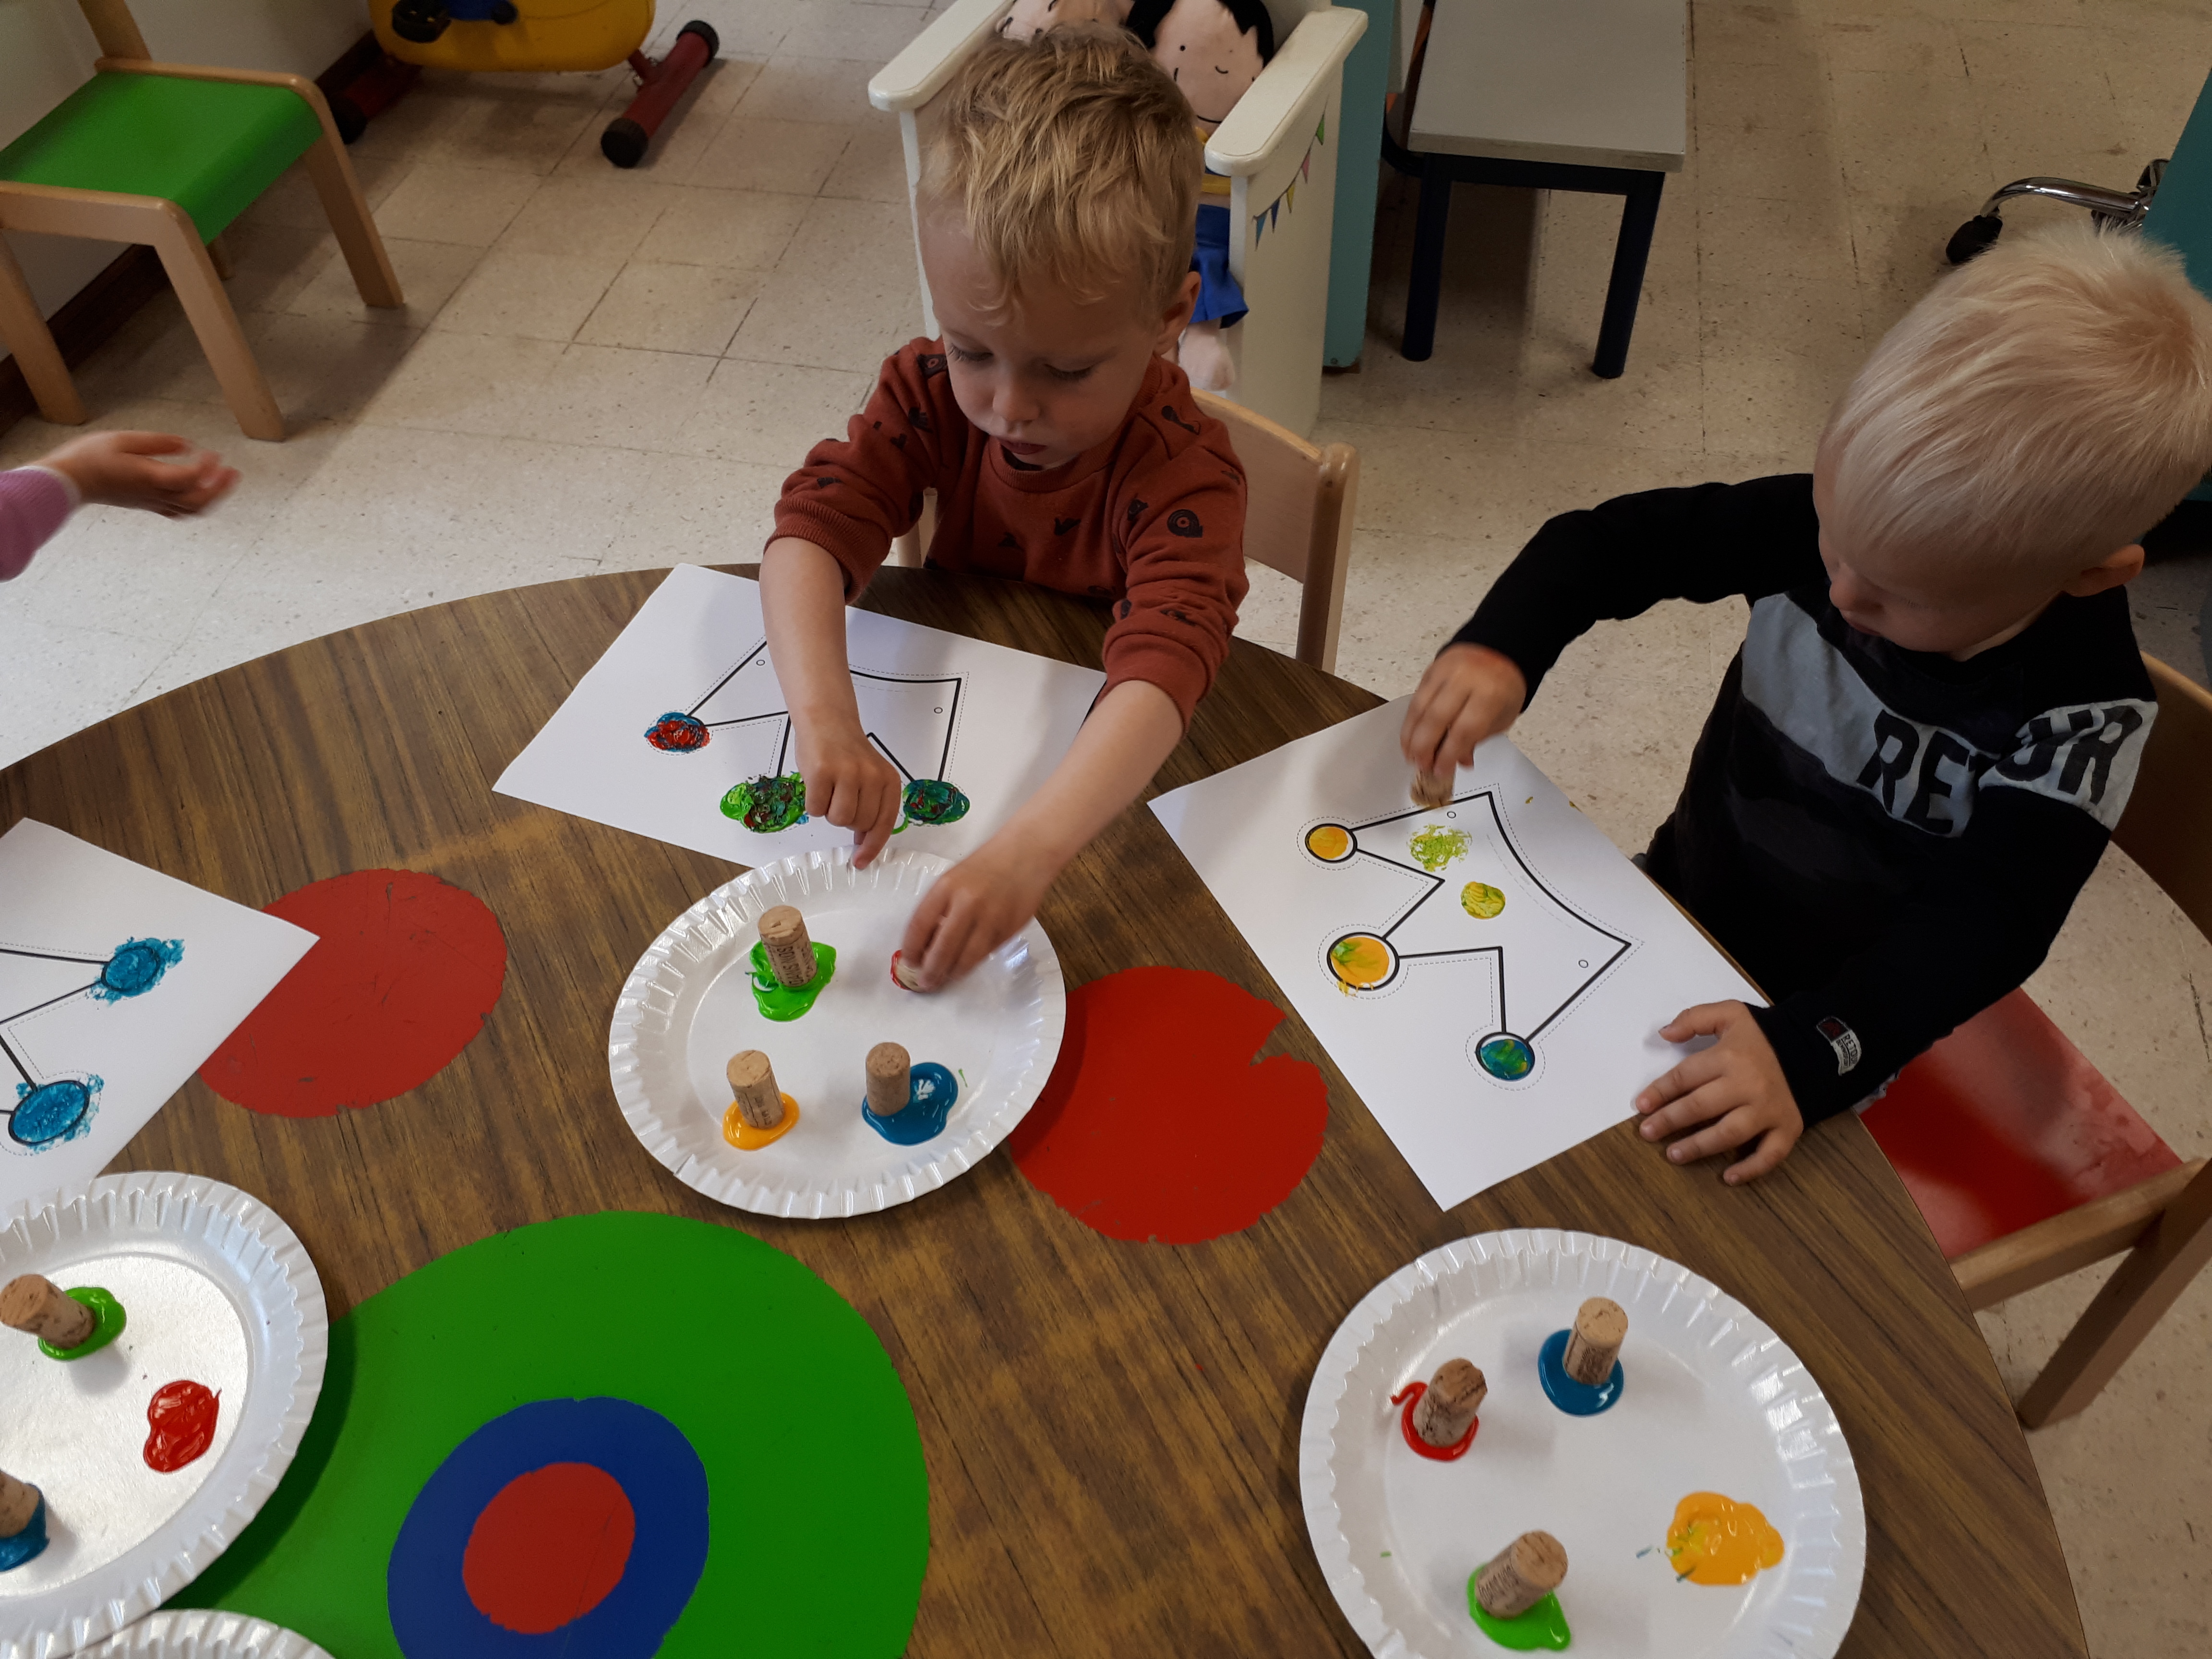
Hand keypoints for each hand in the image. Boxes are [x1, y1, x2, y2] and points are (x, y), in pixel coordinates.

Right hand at [41, 431, 237, 517]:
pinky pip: (178, 511)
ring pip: (191, 510)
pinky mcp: (146, 505)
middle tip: (234, 472)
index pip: (190, 478)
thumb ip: (158, 443)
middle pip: (198, 502)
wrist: (67, 482)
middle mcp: (154, 495)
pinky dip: (196, 503)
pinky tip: (199, 490)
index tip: (213, 452)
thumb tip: (187, 445)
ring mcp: (151, 503)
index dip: (207, 467)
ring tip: (223, 481)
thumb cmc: (90, 457)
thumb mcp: (123, 440)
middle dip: (220, 488)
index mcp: (150, 478)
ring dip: (212, 497)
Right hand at [794, 724, 902, 866]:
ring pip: (839, 819)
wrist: (827, 721)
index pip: (884, 824)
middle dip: (847, 819)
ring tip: (830, 790)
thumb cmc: (846, 754)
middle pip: (859, 825)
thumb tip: (864, 844)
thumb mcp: (869, 779)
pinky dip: (814, 803)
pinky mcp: (822, 772)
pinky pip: (816, 809)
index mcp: (888, 780)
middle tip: (841, 796)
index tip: (861, 861)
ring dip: (830, 812)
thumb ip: (871, 808)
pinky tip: (817, 784)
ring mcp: (848, 773)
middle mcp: (872, 777)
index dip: (872, 847)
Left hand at [898, 835, 1055, 989]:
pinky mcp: (1008, 929)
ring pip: (966, 958)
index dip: (911, 950)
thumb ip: (939, 908)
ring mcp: (990, 918)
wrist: (1025, 854)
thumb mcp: (953, 879)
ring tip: (943, 980)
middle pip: (942, 949)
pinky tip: (964, 967)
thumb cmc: (985, 866)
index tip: (908, 962)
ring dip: (952, 974)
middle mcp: (967, 903)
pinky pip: (986, 954)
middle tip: (924, 983)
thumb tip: (925, 944)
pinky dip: (972, 964)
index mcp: (946, 887)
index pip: (919, 926)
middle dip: (930, 971)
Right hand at [1400, 643, 1527, 774]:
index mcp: (1489, 694)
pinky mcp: (1431, 670)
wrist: (1500, 650)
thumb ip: (1478, 740)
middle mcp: (1465, 680)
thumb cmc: (1503, 687)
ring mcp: (1445, 672)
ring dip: (1411, 736)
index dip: (1448, 755)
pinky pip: (1416, 699)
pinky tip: (1409, 737)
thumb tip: (1458, 762)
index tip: (1440, 771)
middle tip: (1421, 766)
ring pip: (1420, 708)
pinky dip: (1410, 721)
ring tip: (1410, 756)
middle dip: (1425, 748)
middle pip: (1436, 719)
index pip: (1463, 730)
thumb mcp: (1501, 717)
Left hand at [1634, 1001, 1803, 1183]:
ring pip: (1729, 1133)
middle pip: (1702, 1106)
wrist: (1813, 1050)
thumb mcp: (1731, 1014)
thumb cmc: (1765, 1036)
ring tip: (1673, 1154)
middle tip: (1647, 1133)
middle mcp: (1748, 1085)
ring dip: (1699, 1147)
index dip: (1660, 1092)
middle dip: (1670, 1120)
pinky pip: (1770, 1154)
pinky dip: (1750, 1169)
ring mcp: (1769, 1110)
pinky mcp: (1788, 1127)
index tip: (1641, 1106)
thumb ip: (1695, 1018)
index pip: (1686, 1076)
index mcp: (1730, 1057)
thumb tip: (1664, 1033)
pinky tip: (1728, 1177)